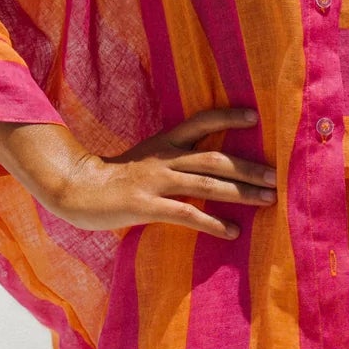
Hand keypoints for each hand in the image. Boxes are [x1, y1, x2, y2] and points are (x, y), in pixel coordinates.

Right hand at [0, 105, 276, 239]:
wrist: (73, 190)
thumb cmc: (110, 179)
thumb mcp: (142, 160)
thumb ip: (169, 161)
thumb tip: (199, 168)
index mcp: (162, 143)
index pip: (200, 123)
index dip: (227, 117)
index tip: (255, 116)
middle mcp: (164, 158)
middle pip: (215, 158)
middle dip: (249, 166)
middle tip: (276, 175)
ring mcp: (156, 182)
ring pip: (207, 183)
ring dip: (241, 192)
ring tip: (268, 200)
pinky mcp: (147, 206)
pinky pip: (187, 214)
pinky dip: (212, 223)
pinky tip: (232, 232)